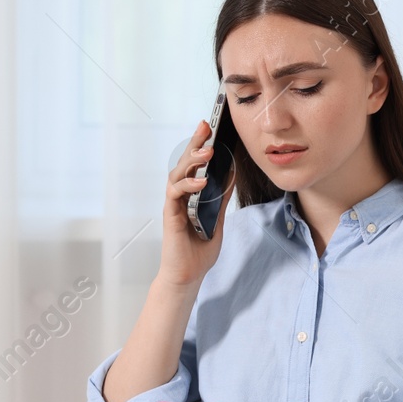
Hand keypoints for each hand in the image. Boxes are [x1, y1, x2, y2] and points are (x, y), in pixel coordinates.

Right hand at [157, 118, 234, 290]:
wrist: (189, 274)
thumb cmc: (200, 248)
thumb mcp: (217, 217)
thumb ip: (221, 196)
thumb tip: (231, 173)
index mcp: (190, 194)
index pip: (194, 164)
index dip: (199, 144)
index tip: (209, 127)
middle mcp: (180, 196)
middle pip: (184, 163)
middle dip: (195, 143)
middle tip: (206, 126)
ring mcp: (174, 205)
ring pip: (178, 174)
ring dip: (192, 161)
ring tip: (207, 152)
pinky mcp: (171, 216)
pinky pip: (176, 194)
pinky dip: (189, 185)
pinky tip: (202, 181)